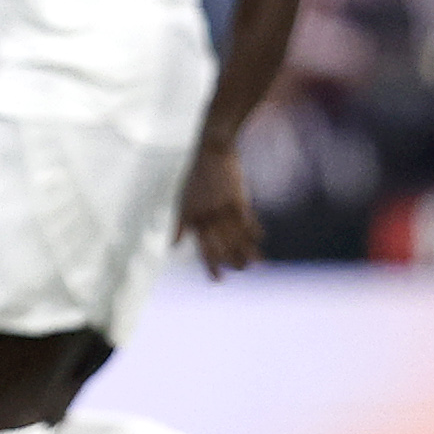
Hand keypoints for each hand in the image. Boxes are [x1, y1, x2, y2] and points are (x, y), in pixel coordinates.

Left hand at [176, 142, 260, 276]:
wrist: (212, 152)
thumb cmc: (195, 177)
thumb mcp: (181, 200)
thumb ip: (180, 225)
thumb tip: (174, 246)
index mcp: (192, 219)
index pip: (202, 249)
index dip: (210, 266)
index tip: (218, 280)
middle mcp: (207, 217)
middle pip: (222, 247)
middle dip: (232, 261)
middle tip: (242, 271)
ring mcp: (222, 209)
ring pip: (237, 238)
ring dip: (248, 251)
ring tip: (257, 264)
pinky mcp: (237, 199)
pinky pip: (248, 221)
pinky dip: (255, 231)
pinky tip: (260, 239)